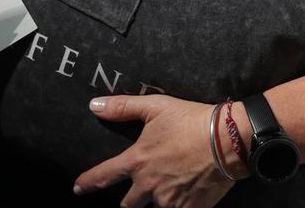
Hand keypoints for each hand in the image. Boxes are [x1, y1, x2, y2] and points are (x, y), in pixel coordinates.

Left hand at [74, 94, 241, 207]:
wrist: (226, 139)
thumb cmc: (189, 120)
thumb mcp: (154, 107)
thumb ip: (122, 107)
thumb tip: (94, 106)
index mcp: (138, 161)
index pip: (105, 176)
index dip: (88, 183)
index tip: (78, 188)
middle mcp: (149, 186)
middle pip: (128, 205)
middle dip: (128, 202)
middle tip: (134, 195)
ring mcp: (169, 202)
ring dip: (157, 201)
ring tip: (169, 187)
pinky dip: (178, 205)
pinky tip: (185, 194)